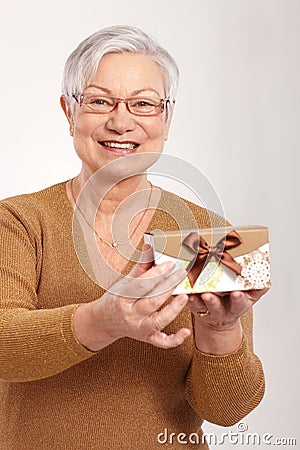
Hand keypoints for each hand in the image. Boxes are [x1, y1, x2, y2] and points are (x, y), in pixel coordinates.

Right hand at [73, 245, 190, 350]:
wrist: (103, 323)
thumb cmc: (115, 299)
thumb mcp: (123, 282)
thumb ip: (140, 267)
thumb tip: (150, 246)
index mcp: (121, 298)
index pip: (141, 285)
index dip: (156, 274)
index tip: (170, 264)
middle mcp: (130, 315)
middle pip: (151, 302)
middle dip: (168, 287)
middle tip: (182, 274)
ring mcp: (139, 329)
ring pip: (157, 322)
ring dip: (172, 310)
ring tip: (184, 297)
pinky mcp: (146, 338)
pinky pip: (161, 342)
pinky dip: (175, 339)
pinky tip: (186, 332)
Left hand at [187, 289, 268, 353]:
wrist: (220, 319)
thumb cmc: (234, 301)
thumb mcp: (250, 297)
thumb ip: (258, 289)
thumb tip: (266, 278)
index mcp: (236, 305)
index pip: (239, 303)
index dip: (238, 299)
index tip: (237, 293)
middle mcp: (220, 309)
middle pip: (216, 306)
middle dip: (213, 301)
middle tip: (208, 295)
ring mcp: (206, 309)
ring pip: (200, 305)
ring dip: (195, 299)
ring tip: (191, 293)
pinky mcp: (194, 307)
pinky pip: (188, 303)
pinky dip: (184, 298)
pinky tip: (181, 292)